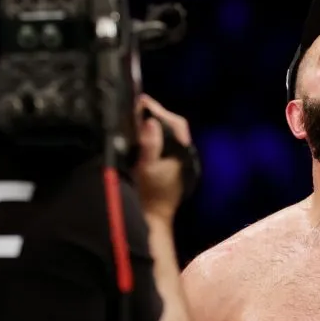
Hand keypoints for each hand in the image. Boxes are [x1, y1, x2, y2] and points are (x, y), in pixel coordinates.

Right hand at [134, 95, 191, 220]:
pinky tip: (139, 137)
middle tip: (137, 106)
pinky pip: (163, 146)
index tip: (142, 101)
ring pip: (168, 137)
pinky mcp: (170, 168)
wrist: (153, 219)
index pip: (176, 123)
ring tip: (135, 118)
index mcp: (182, 153)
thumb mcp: (145, 167)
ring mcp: (178, 163)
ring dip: (154, 127)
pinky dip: (153, 138)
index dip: (159, 110)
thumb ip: (149, 144)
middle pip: (173, 127)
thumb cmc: (149, 195)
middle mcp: (184, 156)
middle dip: (156, 115)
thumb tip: (149, 121)